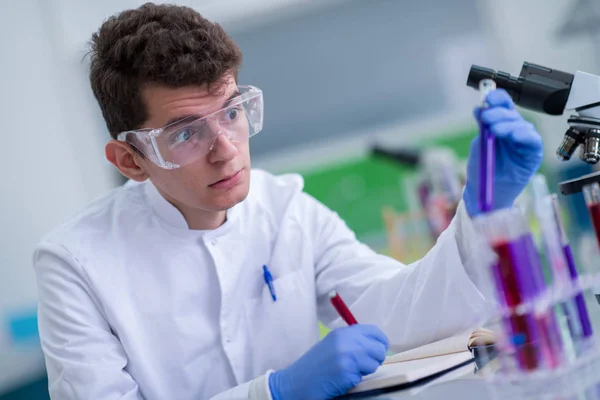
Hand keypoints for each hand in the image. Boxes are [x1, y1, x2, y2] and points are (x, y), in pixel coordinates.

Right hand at [268, 324, 388, 399]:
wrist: (295, 383)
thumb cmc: (314, 367)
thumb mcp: (333, 346)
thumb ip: (352, 342)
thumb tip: (377, 346)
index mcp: (342, 332)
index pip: (374, 331)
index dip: (380, 342)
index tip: (377, 352)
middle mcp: (346, 339)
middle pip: (379, 347)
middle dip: (375, 359)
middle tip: (361, 367)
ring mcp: (347, 354)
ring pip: (375, 362)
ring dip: (366, 370)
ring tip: (349, 372)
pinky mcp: (346, 370)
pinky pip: (364, 375)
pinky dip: (356, 379)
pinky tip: (343, 380)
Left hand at [463, 89, 542, 216]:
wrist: (483, 192)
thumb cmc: (482, 168)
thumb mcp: (479, 144)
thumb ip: (482, 127)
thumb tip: (479, 108)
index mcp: (501, 124)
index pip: (503, 106)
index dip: (498, 100)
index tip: (488, 99)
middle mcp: (514, 130)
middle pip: (511, 115)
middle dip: (498, 114)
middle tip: (486, 118)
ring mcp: (523, 142)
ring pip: (522, 126)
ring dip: (509, 125)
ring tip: (496, 130)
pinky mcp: (532, 154)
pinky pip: (532, 142)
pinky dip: (524, 136)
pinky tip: (515, 136)